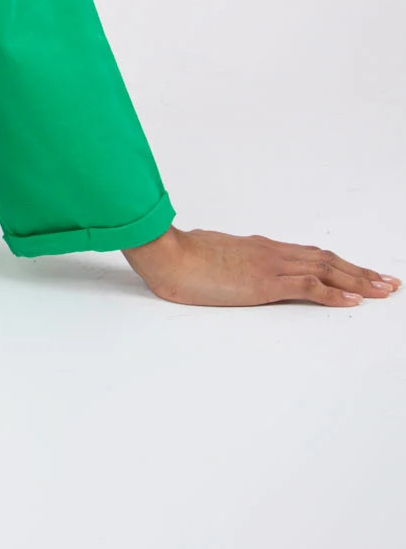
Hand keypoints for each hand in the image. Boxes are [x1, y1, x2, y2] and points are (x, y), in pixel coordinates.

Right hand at [124, 224, 401, 307]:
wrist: (166, 253)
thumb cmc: (178, 256)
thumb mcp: (210, 257)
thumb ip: (228, 262)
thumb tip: (229, 268)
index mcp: (260, 248)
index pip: (310, 255)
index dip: (340, 264)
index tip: (361, 273)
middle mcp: (271, 253)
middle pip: (327, 260)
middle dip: (361, 272)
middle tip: (388, 282)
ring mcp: (269, 267)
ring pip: (326, 270)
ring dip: (358, 280)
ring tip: (382, 290)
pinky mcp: (263, 283)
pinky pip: (307, 287)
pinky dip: (334, 293)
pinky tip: (353, 300)